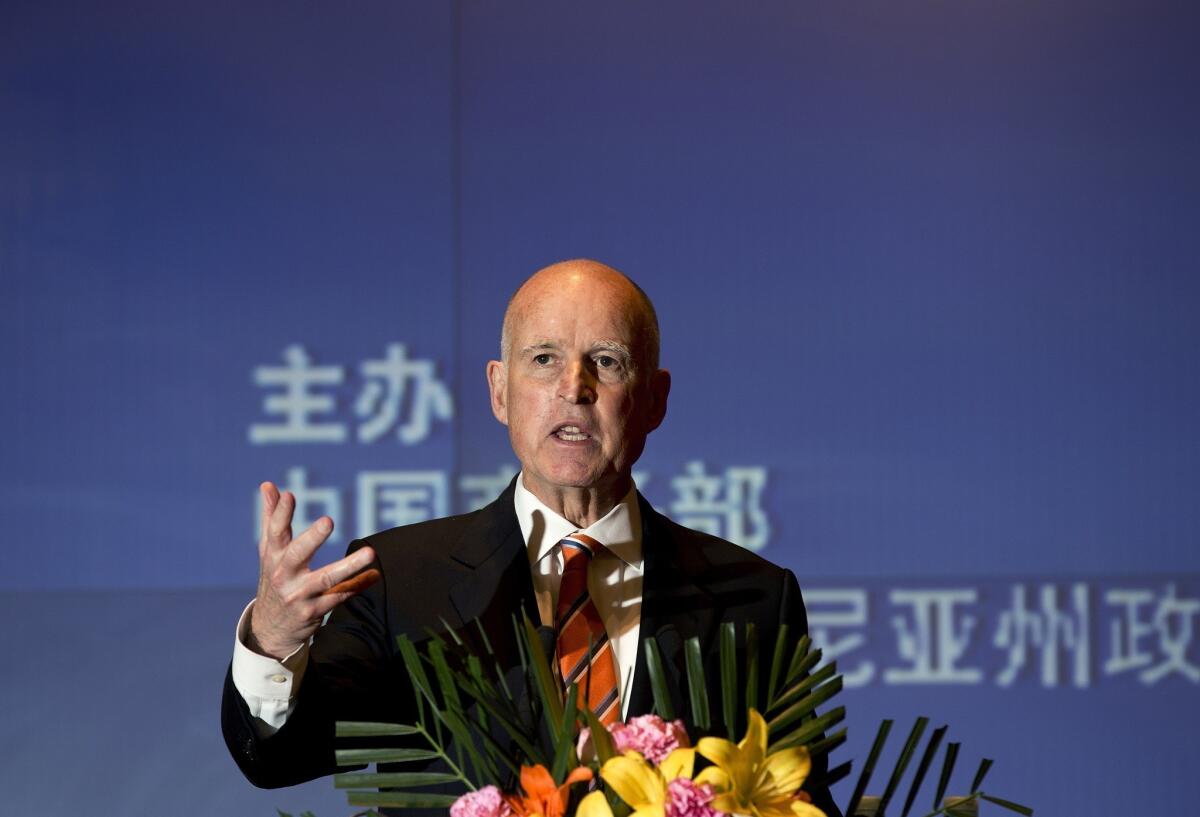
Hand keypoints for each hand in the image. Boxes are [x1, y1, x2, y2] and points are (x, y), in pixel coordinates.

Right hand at [248, 481, 380, 659]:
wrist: (270, 629)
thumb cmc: (275, 579)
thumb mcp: (269, 552)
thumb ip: (271, 518)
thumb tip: (268, 485)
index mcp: (272, 557)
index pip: (274, 532)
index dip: (280, 514)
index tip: (290, 495)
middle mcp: (283, 575)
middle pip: (297, 554)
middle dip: (311, 538)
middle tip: (328, 521)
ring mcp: (298, 595)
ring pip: (326, 579)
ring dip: (349, 566)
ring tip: (370, 553)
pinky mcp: (313, 611)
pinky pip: (339, 596)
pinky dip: (357, 586)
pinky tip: (374, 575)